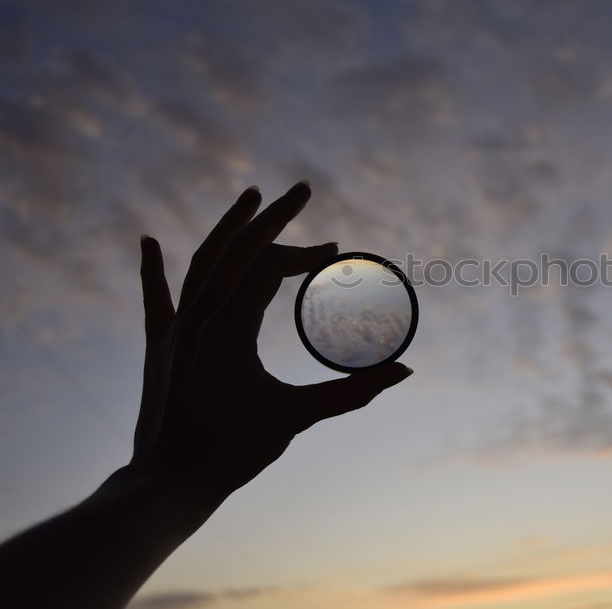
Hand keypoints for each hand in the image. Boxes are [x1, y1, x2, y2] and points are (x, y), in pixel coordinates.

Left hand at [132, 182, 412, 497]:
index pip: (270, 268)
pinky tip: (147, 241)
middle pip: (238, 250)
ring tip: (251, 195)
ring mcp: (176, 329)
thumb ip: (353, 391)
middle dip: (272, 217)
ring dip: (227, 226)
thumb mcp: (298, 416)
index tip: (333, 251)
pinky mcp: (160, 345)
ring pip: (202, 262)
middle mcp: (200, 318)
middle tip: (300, 189)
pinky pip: (155, 297)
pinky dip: (152, 268)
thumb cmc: (235, 451)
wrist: (170, 482)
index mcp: (232, 328)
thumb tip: (404, 372)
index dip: (305, 253)